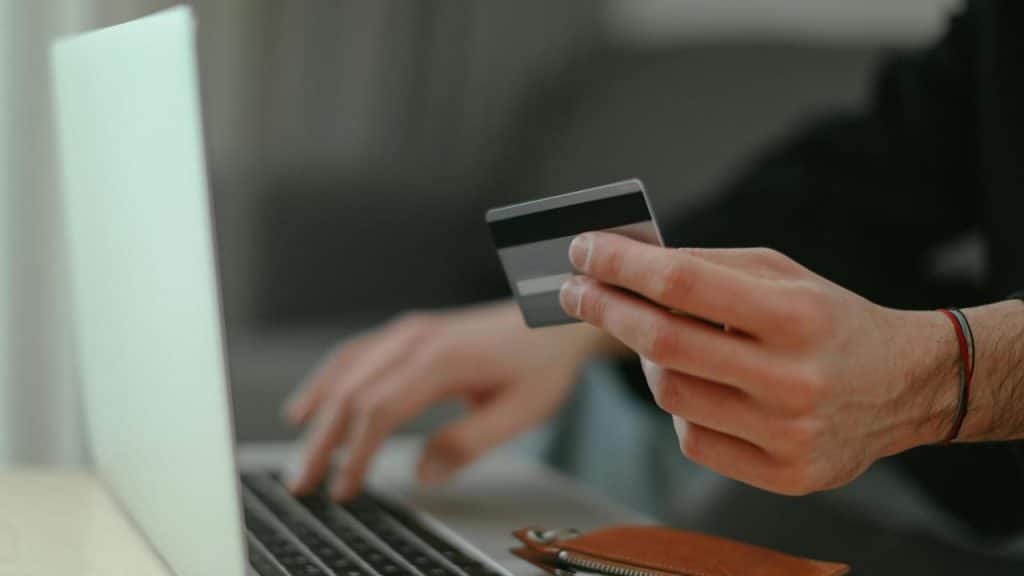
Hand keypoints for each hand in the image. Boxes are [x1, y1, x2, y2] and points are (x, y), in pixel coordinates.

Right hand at [284, 301, 609, 499]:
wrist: (553, 319)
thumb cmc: (542, 362)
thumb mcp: (521, 411)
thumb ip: (470, 442)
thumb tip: (423, 472)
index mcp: (442, 359)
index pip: (380, 409)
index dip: (355, 453)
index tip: (345, 488)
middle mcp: (417, 338)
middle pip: (352, 390)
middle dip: (322, 441)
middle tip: (303, 483)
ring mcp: (410, 331)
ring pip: (346, 368)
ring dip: (317, 411)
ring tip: (300, 452)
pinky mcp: (410, 332)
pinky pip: (356, 353)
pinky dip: (328, 380)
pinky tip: (311, 404)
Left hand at [559, 232, 959, 494]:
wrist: (904, 386)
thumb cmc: (830, 320)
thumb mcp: (782, 274)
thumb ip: (706, 267)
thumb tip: (625, 266)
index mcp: (797, 316)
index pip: (683, 285)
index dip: (622, 265)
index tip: (584, 251)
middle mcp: (794, 380)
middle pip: (663, 344)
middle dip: (605, 309)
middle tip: (574, 290)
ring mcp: (787, 435)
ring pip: (669, 394)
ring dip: (645, 359)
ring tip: (651, 335)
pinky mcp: (782, 474)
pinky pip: (691, 437)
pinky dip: (680, 404)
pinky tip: (696, 382)